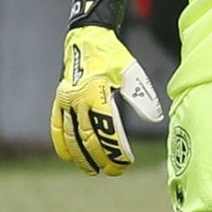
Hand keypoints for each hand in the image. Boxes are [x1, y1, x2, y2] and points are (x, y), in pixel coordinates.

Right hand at [50, 21, 156, 174]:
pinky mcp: (59, 100)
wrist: (87, 39)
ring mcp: (65, 101)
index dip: (115, 149)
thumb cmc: (113, 57)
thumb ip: (142, 97)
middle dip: (100, 157)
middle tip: (114, 171)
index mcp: (95, 93)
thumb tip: (155, 119)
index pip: (106, 129)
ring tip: (92, 171)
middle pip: (87, 137)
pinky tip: (69, 157)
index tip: (125, 162)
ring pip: (70, 136)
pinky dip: (62, 143)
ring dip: (81, 156)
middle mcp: (76, 99)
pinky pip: (57, 126)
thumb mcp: (132, 73)